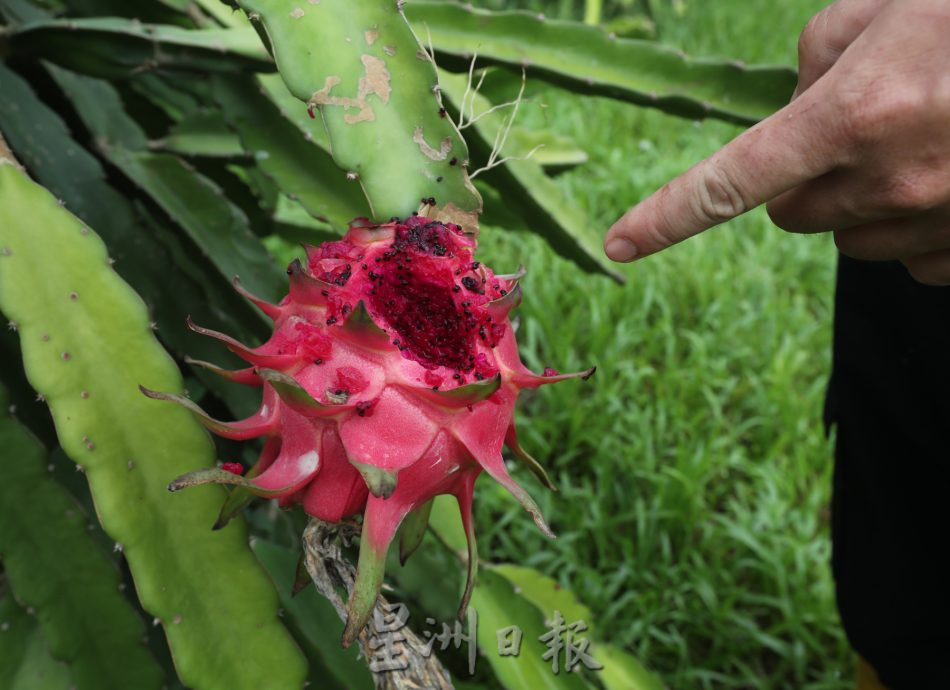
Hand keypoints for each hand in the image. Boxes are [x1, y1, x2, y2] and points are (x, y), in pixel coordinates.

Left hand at [603, 0, 949, 285]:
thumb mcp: (888, 5)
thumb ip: (821, 49)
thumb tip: (800, 98)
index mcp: (852, 117)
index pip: (730, 182)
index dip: (667, 216)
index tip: (619, 246)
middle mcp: (887, 184)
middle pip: (790, 214)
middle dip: (800, 178)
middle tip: (851, 126)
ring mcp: (937, 226)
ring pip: (848, 238)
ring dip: (860, 199)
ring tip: (922, 137)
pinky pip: (909, 259)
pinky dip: (913, 225)